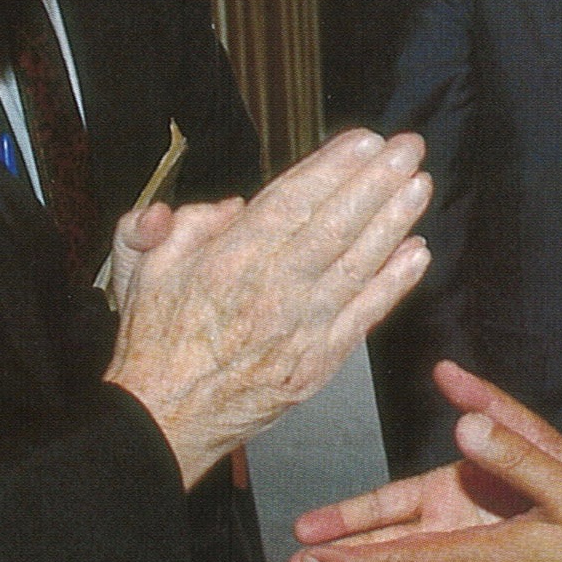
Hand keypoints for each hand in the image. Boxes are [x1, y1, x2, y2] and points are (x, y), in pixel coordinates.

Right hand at [104, 129, 431, 485]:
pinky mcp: (319, 361)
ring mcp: (302, 328)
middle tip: (409, 148)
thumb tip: (227, 205)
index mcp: (229, 260)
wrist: (164, 421)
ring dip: (394, 223)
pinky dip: (394, 284)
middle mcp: (273, 290)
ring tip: (420, 186)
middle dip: (376, 182)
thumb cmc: (154, 342)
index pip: (291, 201)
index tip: (365, 140)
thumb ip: (173, 223)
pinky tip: (418, 254)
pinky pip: (364, 315)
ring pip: (358, 265)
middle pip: (335, 226)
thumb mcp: (141, 268)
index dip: (332, 168)